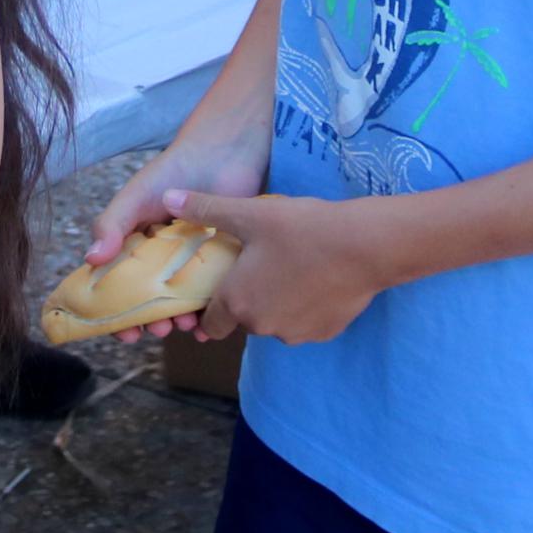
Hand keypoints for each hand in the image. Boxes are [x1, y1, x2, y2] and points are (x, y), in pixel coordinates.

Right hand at [81, 118, 272, 339]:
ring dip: (182, 318)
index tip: (124, 333)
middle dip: (154, 320)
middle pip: (155, 300)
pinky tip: (211, 320)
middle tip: (159, 329)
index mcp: (138, 245)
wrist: (224, 152)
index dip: (119, 313)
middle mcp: (165, 258)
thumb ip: (112, 224)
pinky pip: (218, 293)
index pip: (123, 286)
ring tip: (185, 321)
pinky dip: (213, 310)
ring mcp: (195, 262)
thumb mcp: (135, 197)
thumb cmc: (173, 170)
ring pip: (185, 301)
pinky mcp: (225, 262)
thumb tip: (91, 260)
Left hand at [165, 187, 392, 348]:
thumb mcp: (250, 213)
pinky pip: (304, 321)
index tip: (220, 284)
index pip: (210, 323)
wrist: (365, 247)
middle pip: (243, 318)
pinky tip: (315, 276)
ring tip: (290, 265)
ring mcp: (295, 334)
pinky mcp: (324, 333)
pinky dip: (304, 306)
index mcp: (237, 302)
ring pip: (274, 321)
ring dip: (276, 301)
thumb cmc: (302, 229)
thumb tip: (167, 198)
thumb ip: (206, 209)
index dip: (210, 306)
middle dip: (247, 296)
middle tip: (260, 263)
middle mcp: (262, 327)